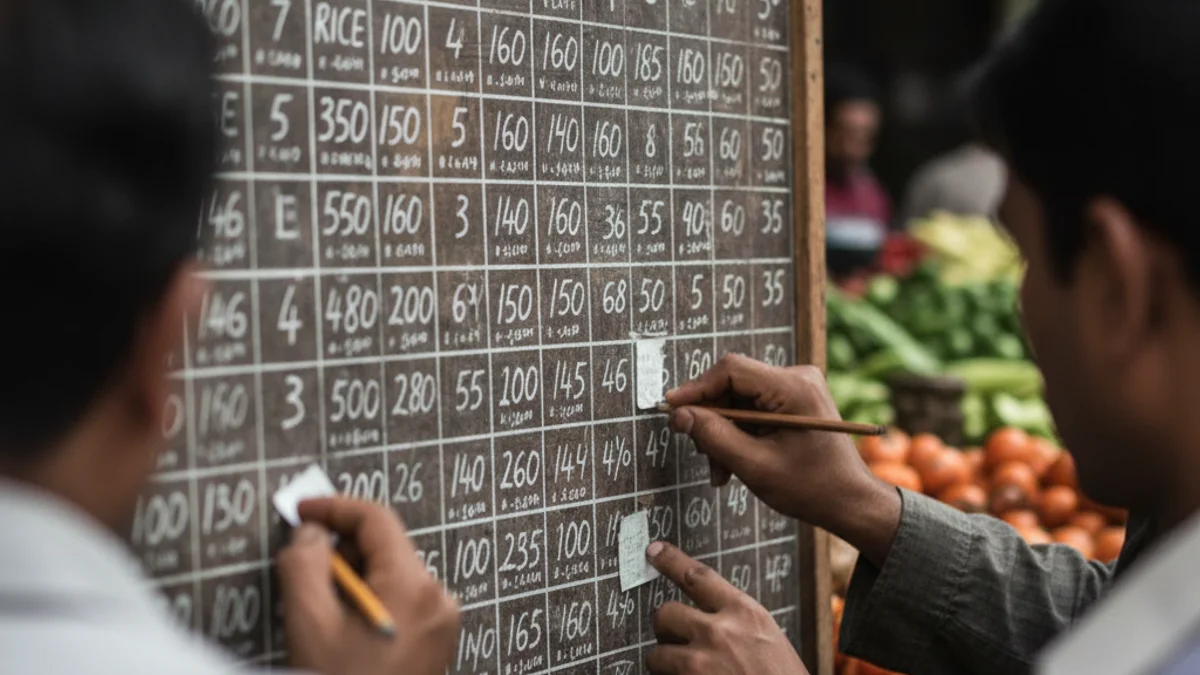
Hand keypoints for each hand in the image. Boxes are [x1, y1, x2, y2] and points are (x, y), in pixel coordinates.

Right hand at [277, 497, 459, 674]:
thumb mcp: (309, 623)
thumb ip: (304, 564)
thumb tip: (311, 534)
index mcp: (414, 585)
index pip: (377, 520)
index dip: (335, 508)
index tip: (304, 511)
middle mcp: (438, 597)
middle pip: (385, 548)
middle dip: (341, 553)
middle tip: (305, 573)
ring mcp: (442, 620)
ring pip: (390, 575)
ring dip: (353, 580)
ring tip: (324, 615)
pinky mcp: (437, 639)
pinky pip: (401, 600)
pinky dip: (370, 601)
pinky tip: (343, 632)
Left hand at [645, 542, 807, 674]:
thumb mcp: (767, 639)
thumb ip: (735, 622)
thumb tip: (702, 616)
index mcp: (745, 613)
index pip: (697, 575)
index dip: (670, 560)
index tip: (654, 551)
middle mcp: (720, 632)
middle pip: (665, 613)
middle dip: (665, 628)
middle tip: (676, 641)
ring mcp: (701, 664)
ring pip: (656, 654)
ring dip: (665, 665)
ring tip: (688, 674)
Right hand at [665, 354, 900, 564]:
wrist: (849, 501)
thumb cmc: (812, 488)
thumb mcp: (755, 466)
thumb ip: (714, 436)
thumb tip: (680, 414)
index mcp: (794, 388)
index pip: (731, 369)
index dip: (696, 388)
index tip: (671, 409)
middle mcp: (797, 378)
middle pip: (733, 385)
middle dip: (712, 421)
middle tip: (702, 455)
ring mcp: (797, 387)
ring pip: (739, 400)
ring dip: (724, 433)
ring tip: (721, 470)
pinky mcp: (794, 400)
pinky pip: (752, 408)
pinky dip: (739, 433)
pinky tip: (734, 462)